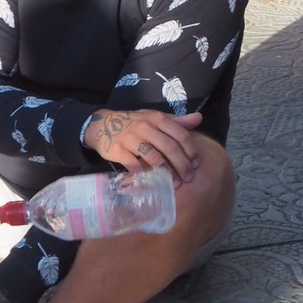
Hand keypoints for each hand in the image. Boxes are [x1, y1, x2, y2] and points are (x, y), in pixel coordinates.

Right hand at [84, 108, 202, 184]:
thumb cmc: (135, 124)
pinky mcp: (118, 149)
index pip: (180, 135)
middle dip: (183, 165)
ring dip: (167, 173)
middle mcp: (145, 126)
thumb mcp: (155, 118)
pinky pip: (135, 165)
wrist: (103, 125)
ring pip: (155, 158)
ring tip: (175, 183)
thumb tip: (199, 118)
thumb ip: (178, 121)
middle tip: (188, 177)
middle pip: (170, 148)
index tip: (196, 163)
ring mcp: (131, 138)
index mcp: (157, 118)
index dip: (191, 151)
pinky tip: (153, 181)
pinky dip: (145, 175)